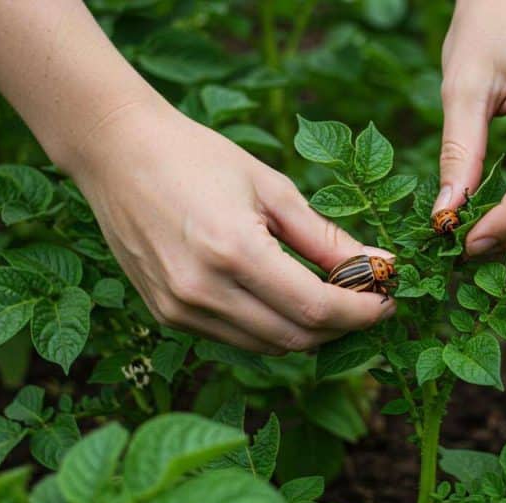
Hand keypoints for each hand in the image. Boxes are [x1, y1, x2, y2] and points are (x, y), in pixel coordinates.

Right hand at [68, 100, 394, 353]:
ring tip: (333, 301)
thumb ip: (325, 238)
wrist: (117, 152)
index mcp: (233, 251)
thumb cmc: (198, 157)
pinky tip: (286, 300)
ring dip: (308, 332)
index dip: (361, 312)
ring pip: (267, 347)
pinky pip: (235, 338)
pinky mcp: (166, 315)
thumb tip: (379, 265)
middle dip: (342, 327)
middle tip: (368, 301)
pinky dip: (270, 328)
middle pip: (295, 338)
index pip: (316, 308)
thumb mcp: (272, 188)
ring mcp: (179, 309)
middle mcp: (203, 291)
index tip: (388, 300)